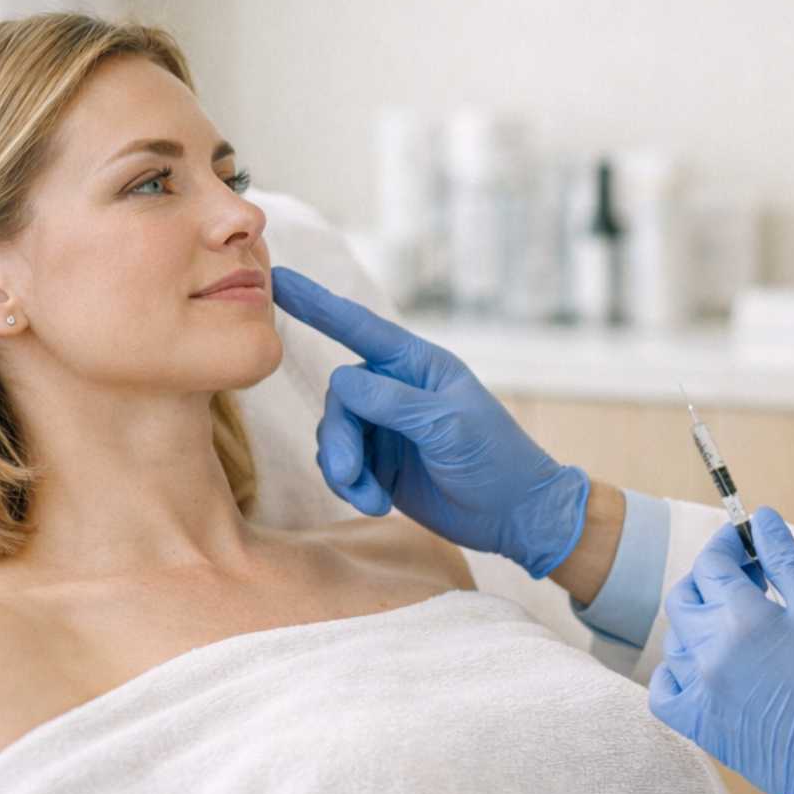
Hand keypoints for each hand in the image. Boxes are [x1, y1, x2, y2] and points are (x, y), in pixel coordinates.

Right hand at [269, 265, 589, 578]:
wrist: (515, 516)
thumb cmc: (495, 460)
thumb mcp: (448, 426)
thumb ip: (393, 402)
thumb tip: (339, 380)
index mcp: (419, 365)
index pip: (360, 326)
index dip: (317, 304)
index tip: (279, 277)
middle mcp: (397, 389)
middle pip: (339, 397)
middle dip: (340, 439)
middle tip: (350, 476)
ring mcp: (385, 426)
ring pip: (334, 433)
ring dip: (344, 469)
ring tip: (371, 498)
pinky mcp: (378, 462)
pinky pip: (340, 464)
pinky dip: (350, 485)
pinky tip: (377, 503)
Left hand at [647, 507, 793, 793]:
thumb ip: (787, 560)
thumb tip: (761, 519)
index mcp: (742, 619)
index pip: (713, 563)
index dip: (728, 543)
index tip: (748, 538)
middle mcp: (709, 653)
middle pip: (686, 595)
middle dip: (712, 576)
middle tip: (751, 576)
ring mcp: (699, 692)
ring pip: (676, 637)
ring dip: (700, 618)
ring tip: (739, 620)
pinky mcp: (701, 727)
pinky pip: (664, 688)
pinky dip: (676, 668)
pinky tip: (704, 662)